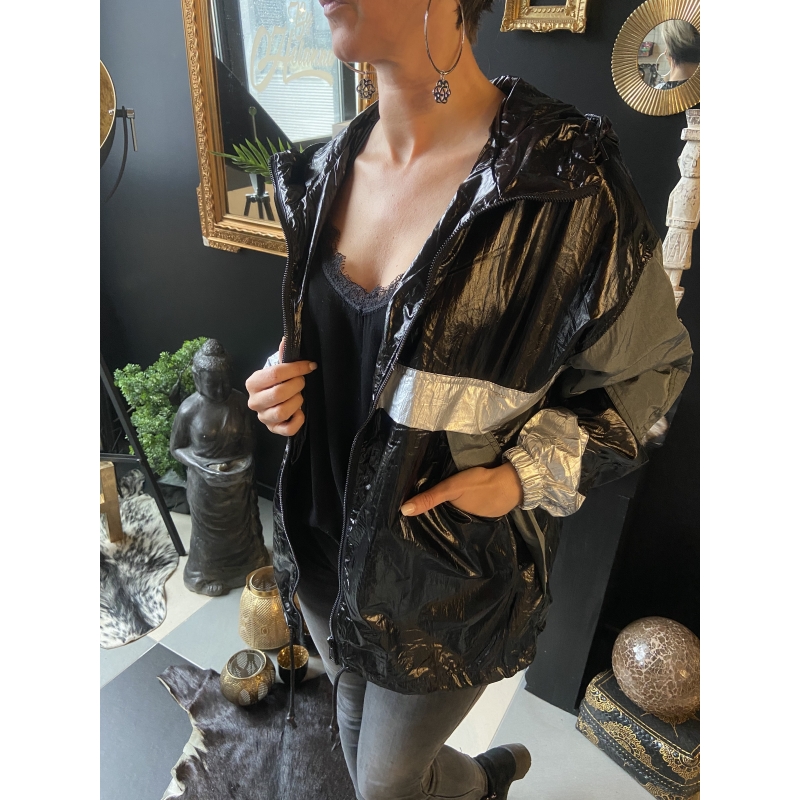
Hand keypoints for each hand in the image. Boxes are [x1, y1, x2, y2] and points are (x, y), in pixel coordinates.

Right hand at [245, 337, 317, 435]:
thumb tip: (287, 340)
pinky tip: (299, 412)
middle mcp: (254, 401)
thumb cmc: (276, 383)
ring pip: (282, 411)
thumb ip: (283, 356)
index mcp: (253, 382)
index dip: (296, 368)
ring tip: (299, 397)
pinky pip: (288, 429)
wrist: (272, 401)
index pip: (276, 374)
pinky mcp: (273, 430)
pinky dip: (298, 420)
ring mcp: (263, 417)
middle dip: (297, 386)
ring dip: (297, 402)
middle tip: (302, 382)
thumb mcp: (278, 368)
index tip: (309, 366)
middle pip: (279, 393)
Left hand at [399, 463, 523, 517]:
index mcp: (453, 520)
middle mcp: (463, 524)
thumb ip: (429, 498)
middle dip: (435, 515)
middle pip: (445, 519)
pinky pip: (470, 511)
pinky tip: (461, 500)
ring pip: (457, 515)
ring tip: (435, 503)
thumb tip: (403, 511)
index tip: (407, 516)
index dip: (423, 518)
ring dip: (451, 510)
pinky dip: (465, 506)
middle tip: (418, 507)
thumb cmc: (479, 485)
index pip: (433, 522)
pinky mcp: (486, 511)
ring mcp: (477, 518)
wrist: (512, 483)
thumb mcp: (451, 489)